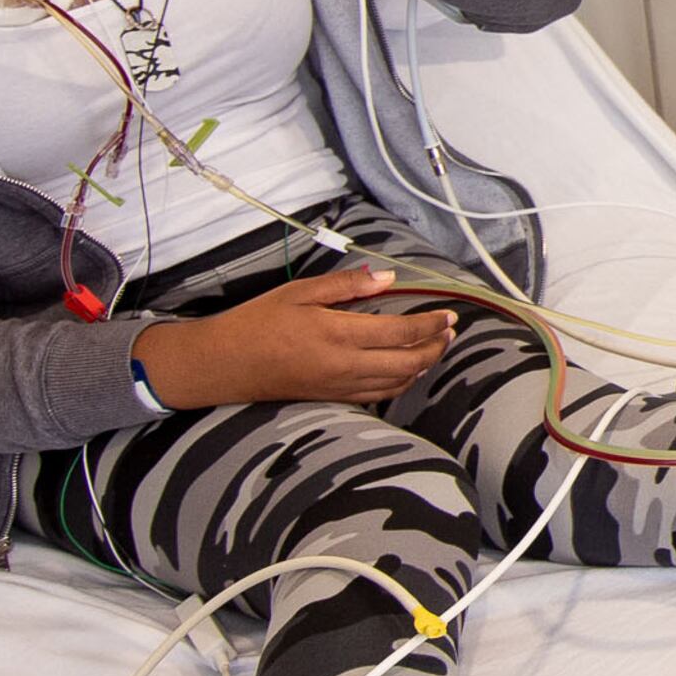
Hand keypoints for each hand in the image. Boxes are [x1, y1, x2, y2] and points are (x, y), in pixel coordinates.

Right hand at [135, 267, 452, 408]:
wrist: (224, 364)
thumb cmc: (258, 322)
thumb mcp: (299, 292)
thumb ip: (346, 285)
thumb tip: (387, 278)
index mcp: (338, 334)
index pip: (401, 331)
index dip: (430, 324)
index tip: (449, 314)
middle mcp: (345, 365)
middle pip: (408, 362)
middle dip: (435, 347)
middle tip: (450, 331)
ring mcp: (339, 386)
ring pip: (397, 382)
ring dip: (422, 366)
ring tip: (436, 348)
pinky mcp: (331, 398)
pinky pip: (377, 395)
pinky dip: (400, 383)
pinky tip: (405, 370)